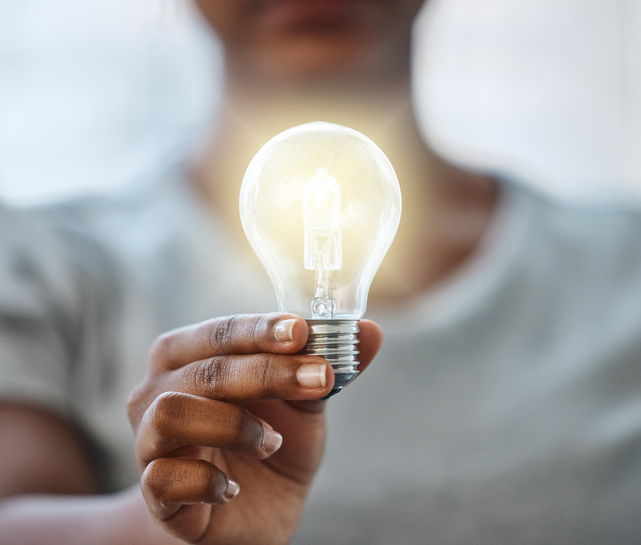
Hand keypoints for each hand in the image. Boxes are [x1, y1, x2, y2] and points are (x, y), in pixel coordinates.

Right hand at [127, 313, 381, 543]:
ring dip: (234, 424)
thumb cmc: (270, 442)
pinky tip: (233, 488)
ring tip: (270, 443)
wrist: (249, 512)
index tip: (303, 332)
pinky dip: (208, 481)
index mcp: (189, 358)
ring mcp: (150, 442)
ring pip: (173, 413)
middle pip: (206, 370)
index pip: (219, 332)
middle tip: (318, 380)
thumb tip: (372, 331)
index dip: (260, 330)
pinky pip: (164, 477)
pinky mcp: (154, 492)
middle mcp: (157, 392)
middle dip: (267, 372)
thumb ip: (329, 366)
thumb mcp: (305, 403)